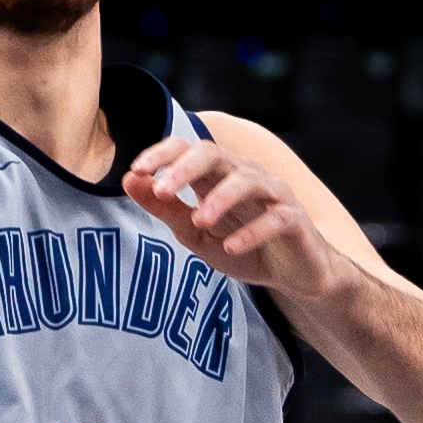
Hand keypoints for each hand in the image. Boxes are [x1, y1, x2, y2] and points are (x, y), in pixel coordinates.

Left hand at [123, 133, 347, 303]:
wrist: (293, 274)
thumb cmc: (239, 246)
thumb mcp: (194, 233)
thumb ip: (165, 207)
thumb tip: (128, 179)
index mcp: (215, 174)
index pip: (187, 148)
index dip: (162, 154)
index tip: (136, 169)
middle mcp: (243, 174)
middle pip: (214, 154)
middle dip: (185, 168)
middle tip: (161, 190)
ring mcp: (272, 193)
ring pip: (246, 180)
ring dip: (220, 198)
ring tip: (199, 221)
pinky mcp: (294, 218)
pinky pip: (275, 217)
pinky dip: (252, 232)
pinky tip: (231, 246)